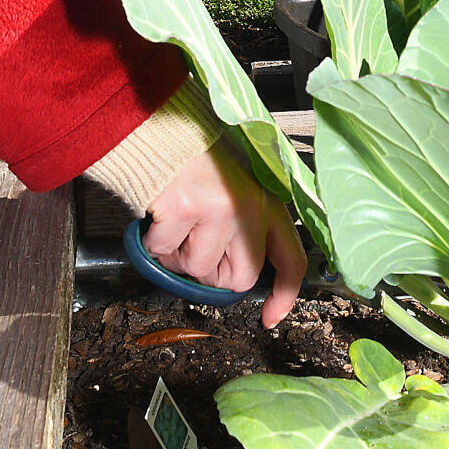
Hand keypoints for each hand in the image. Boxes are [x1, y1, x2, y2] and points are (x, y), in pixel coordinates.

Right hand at [143, 139, 306, 327]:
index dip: (283, 296)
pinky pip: (166, 252)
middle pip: (240, 278)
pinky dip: (157, 244)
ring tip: (180, 224)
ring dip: (181, 257)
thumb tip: (242, 273)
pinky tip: (162, 219)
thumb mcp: (241, 190)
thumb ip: (250, 227)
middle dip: (214, 273)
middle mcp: (250, 206)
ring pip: (199, 270)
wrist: (166, 132)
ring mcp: (220, 209)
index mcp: (268, 202)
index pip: (290, 259)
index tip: (271, 317)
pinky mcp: (186, 208)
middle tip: (198, 244)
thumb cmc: (201, 162)